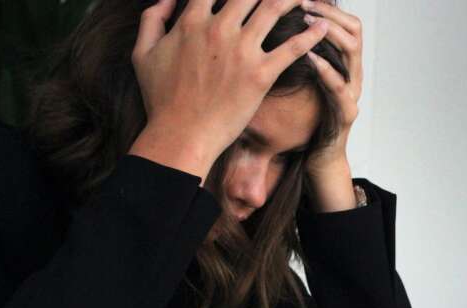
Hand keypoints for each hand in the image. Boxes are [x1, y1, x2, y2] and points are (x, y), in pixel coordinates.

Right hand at [129, 0, 329, 180]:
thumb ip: (151, 20)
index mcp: (191, 21)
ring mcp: (241, 51)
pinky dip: (311, 35)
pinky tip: (324, 26)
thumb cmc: (161, 99)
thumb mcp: (142, 54)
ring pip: (273, 8)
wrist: (181, 135)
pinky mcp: (260, 74)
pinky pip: (292, 48)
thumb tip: (165, 0)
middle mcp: (218, 29)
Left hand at [300, 0, 362, 172]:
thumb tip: (278, 29)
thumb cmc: (306, 119)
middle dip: (330, 13)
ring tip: (307, 22)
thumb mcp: (303, 81)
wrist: (317, 158)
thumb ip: (299, 56)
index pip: (348, 23)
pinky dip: (326, 69)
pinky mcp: (346, 114)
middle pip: (354, 30)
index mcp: (344, 65)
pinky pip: (340, 87)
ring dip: (330, 32)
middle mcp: (353, 75)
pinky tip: (309, 57)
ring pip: (352, 52)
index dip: (329, 8)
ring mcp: (352, 93)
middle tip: (305, 4)